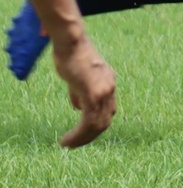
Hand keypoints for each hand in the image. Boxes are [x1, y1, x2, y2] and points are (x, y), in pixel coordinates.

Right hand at [51, 34, 116, 148]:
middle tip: (73, 145)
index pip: (107, 111)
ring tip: (68, 145)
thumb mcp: (77, 77)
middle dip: (90, 136)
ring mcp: (103, 91)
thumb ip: (79, 92)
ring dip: (82, 139)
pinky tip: (66, 140)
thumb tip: (78, 107)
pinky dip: (78, 135)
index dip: (95, 126)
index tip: (81, 135)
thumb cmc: (70, 55)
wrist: (71, 42)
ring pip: (98, 125)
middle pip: (105, 121)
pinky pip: (88, 121)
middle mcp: (110, 88)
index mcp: (108, 83)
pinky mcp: (93, 93)